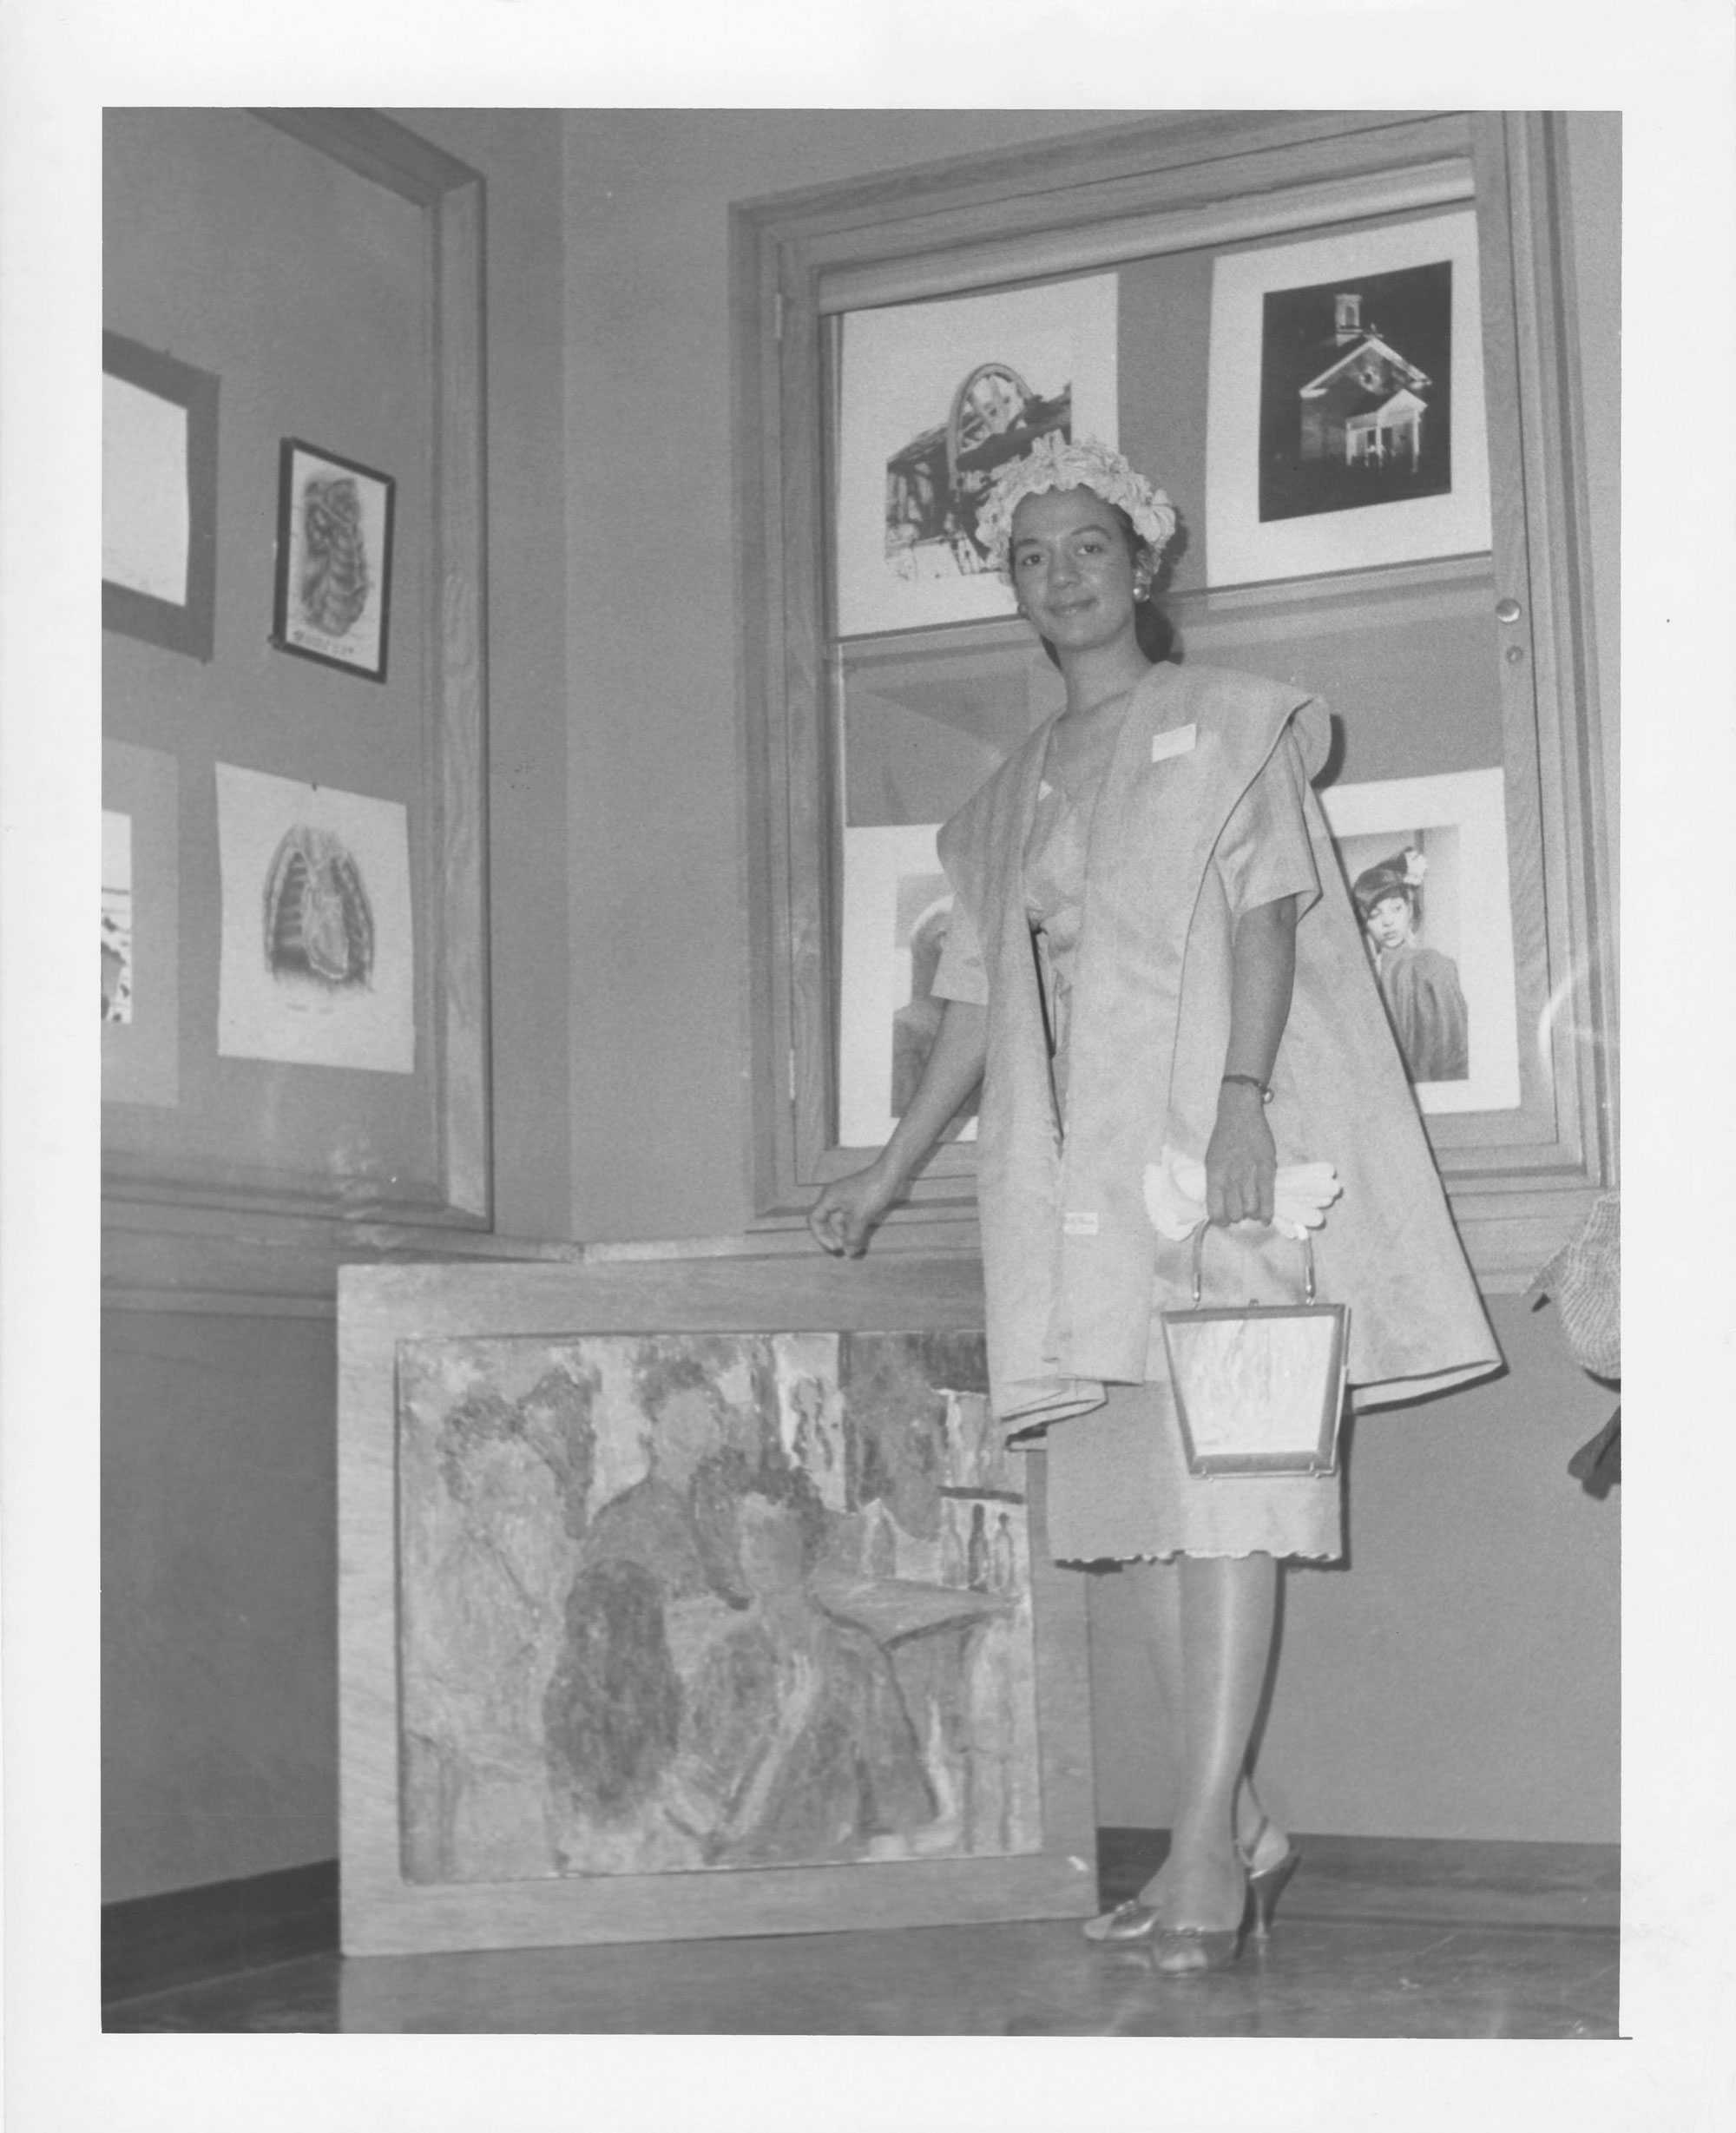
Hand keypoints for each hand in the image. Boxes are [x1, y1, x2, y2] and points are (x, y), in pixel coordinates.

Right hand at [807, 1163, 899, 1257]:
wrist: (890, 1173)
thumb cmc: (872, 1192)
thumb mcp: (861, 1217)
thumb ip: (853, 1237)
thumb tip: (849, 1254)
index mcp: (829, 1198)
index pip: (815, 1220)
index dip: (822, 1236)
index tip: (836, 1248)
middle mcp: (834, 1197)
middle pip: (828, 1221)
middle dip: (837, 1236)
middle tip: (849, 1249)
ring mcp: (846, 1198)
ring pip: (842, 1220)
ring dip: (848, 1233)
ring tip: (859, 1246)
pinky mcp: (858, 1199)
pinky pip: (851, 1216)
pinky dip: (856, 1227)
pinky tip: (864, 1237)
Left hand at [1204, 1084, 1276, 1226]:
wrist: (1239, 1114)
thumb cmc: (1223, 1138)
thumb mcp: (1210, 1161)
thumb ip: (1215, 1183)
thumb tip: (1221, 1206)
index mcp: (1213, 1176)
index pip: (1215, 1211)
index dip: (1220, 1220)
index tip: (1224, 1221)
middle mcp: (1231, 1177)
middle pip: (1235, 1213)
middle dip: (1237, 1216)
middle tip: (1240, 1211)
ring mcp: (1250, 1174)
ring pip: (1251, 1210)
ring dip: (1252, 1214)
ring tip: (1252, 1210)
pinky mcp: (1267, 1169)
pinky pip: (1268, 1199)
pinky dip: (1267, 1213)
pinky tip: (1265, 1218)